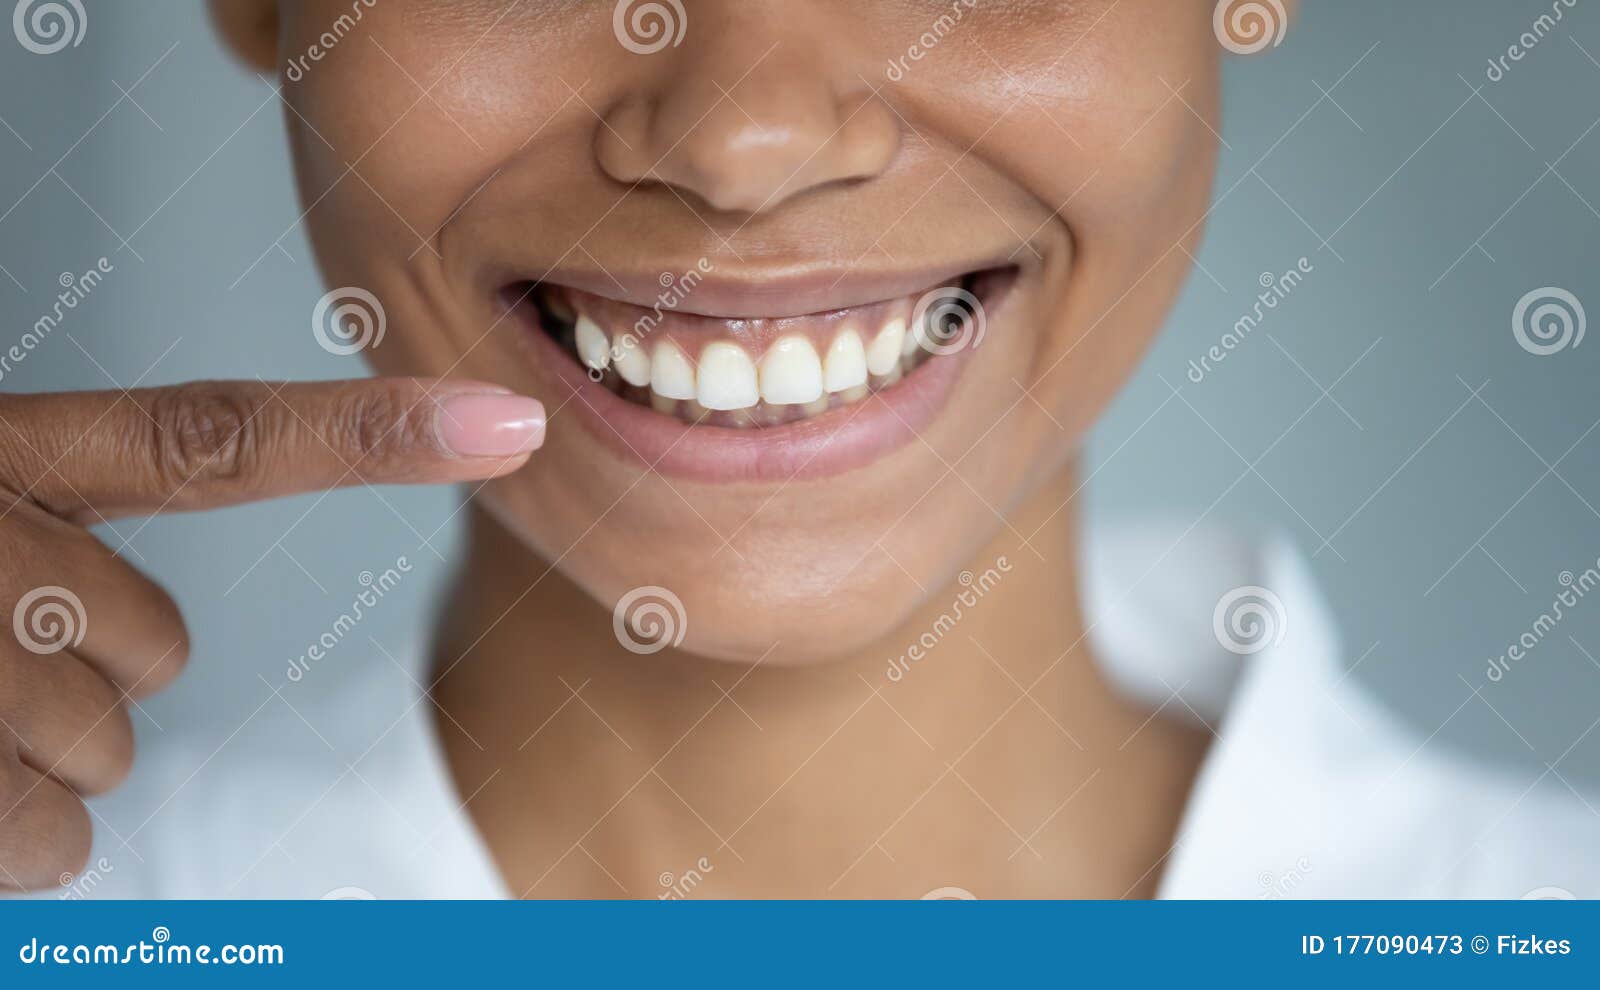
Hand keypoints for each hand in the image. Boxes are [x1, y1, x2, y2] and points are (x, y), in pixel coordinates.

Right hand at [0, 377, 543, 889]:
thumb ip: (60, 535)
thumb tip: (150, 643)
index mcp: (9, 457)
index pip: (218, 439)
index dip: (371, 434)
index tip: (509, 425)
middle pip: (160, 648)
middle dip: (91, 671)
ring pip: (112, 749)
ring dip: (33, 754)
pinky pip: (59, 839)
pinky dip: (8, 837)